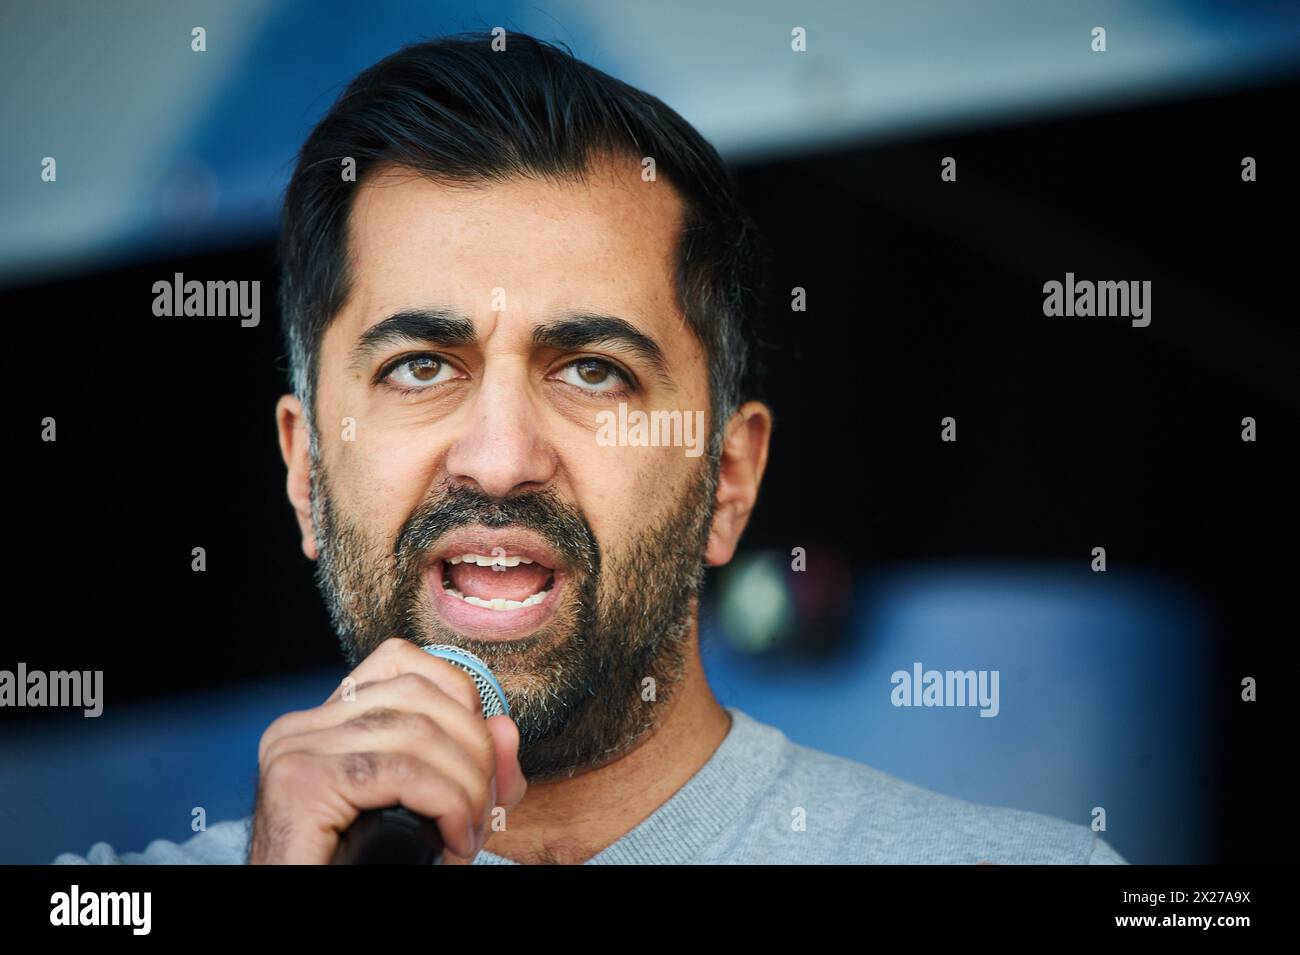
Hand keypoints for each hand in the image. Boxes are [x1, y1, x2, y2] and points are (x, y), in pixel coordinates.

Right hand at [249, 638, 526, 862]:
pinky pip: (401, 772)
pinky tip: (454, 839)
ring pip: (415, 731)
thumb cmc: (365, 868)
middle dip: (474, 747)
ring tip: (470, 830)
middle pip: (417, 693)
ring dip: (466, 784)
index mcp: (322, 723)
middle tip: (485, 809)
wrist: (308, 915)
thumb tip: (506, 726)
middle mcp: (299, 728)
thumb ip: (471, 772)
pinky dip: (447, 803)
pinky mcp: (299, 785)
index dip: (458, 696)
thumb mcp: (429, 811)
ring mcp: (294, 751)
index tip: (482, 755)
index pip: (401, 662)